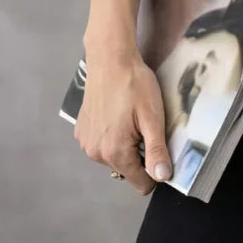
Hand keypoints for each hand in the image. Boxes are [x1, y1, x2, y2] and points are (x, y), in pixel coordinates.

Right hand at [74, 47, 172, 194]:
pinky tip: (115, 114)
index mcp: (116, 153)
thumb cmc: (134, 85)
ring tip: (129, 117)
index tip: (159, 149)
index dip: (154, 170)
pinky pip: (101, 144)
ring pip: (113, 156)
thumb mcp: (153, 117)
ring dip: (124, 144)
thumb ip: (157, 150)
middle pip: (126, 169)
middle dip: (139, 153)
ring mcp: (86, 143)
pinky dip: (110, 135)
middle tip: (144, 125)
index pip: (140, 183)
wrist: (109, 59)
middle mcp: (96, 154)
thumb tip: (162, 177)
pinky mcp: (80, 131)